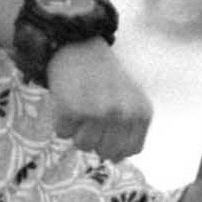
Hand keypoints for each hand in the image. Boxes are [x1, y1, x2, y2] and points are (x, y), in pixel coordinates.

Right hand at [46, 40, 151, 161]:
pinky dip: (60, 119)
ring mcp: (97, 111)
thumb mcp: (129, 100)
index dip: (115, 143)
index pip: (130, 150)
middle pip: (104, 152)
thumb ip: (129, 129)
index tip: (108, 124)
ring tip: (80, 105)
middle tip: (92, 112)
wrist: (77, 43)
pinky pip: (62, 131)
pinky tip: (68, 99)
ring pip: (82, 145)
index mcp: (141, 112)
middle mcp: (122, 113)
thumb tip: (115, 158)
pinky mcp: (72, 108)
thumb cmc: (103, 76)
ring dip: (76, 129)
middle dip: (95, 137)